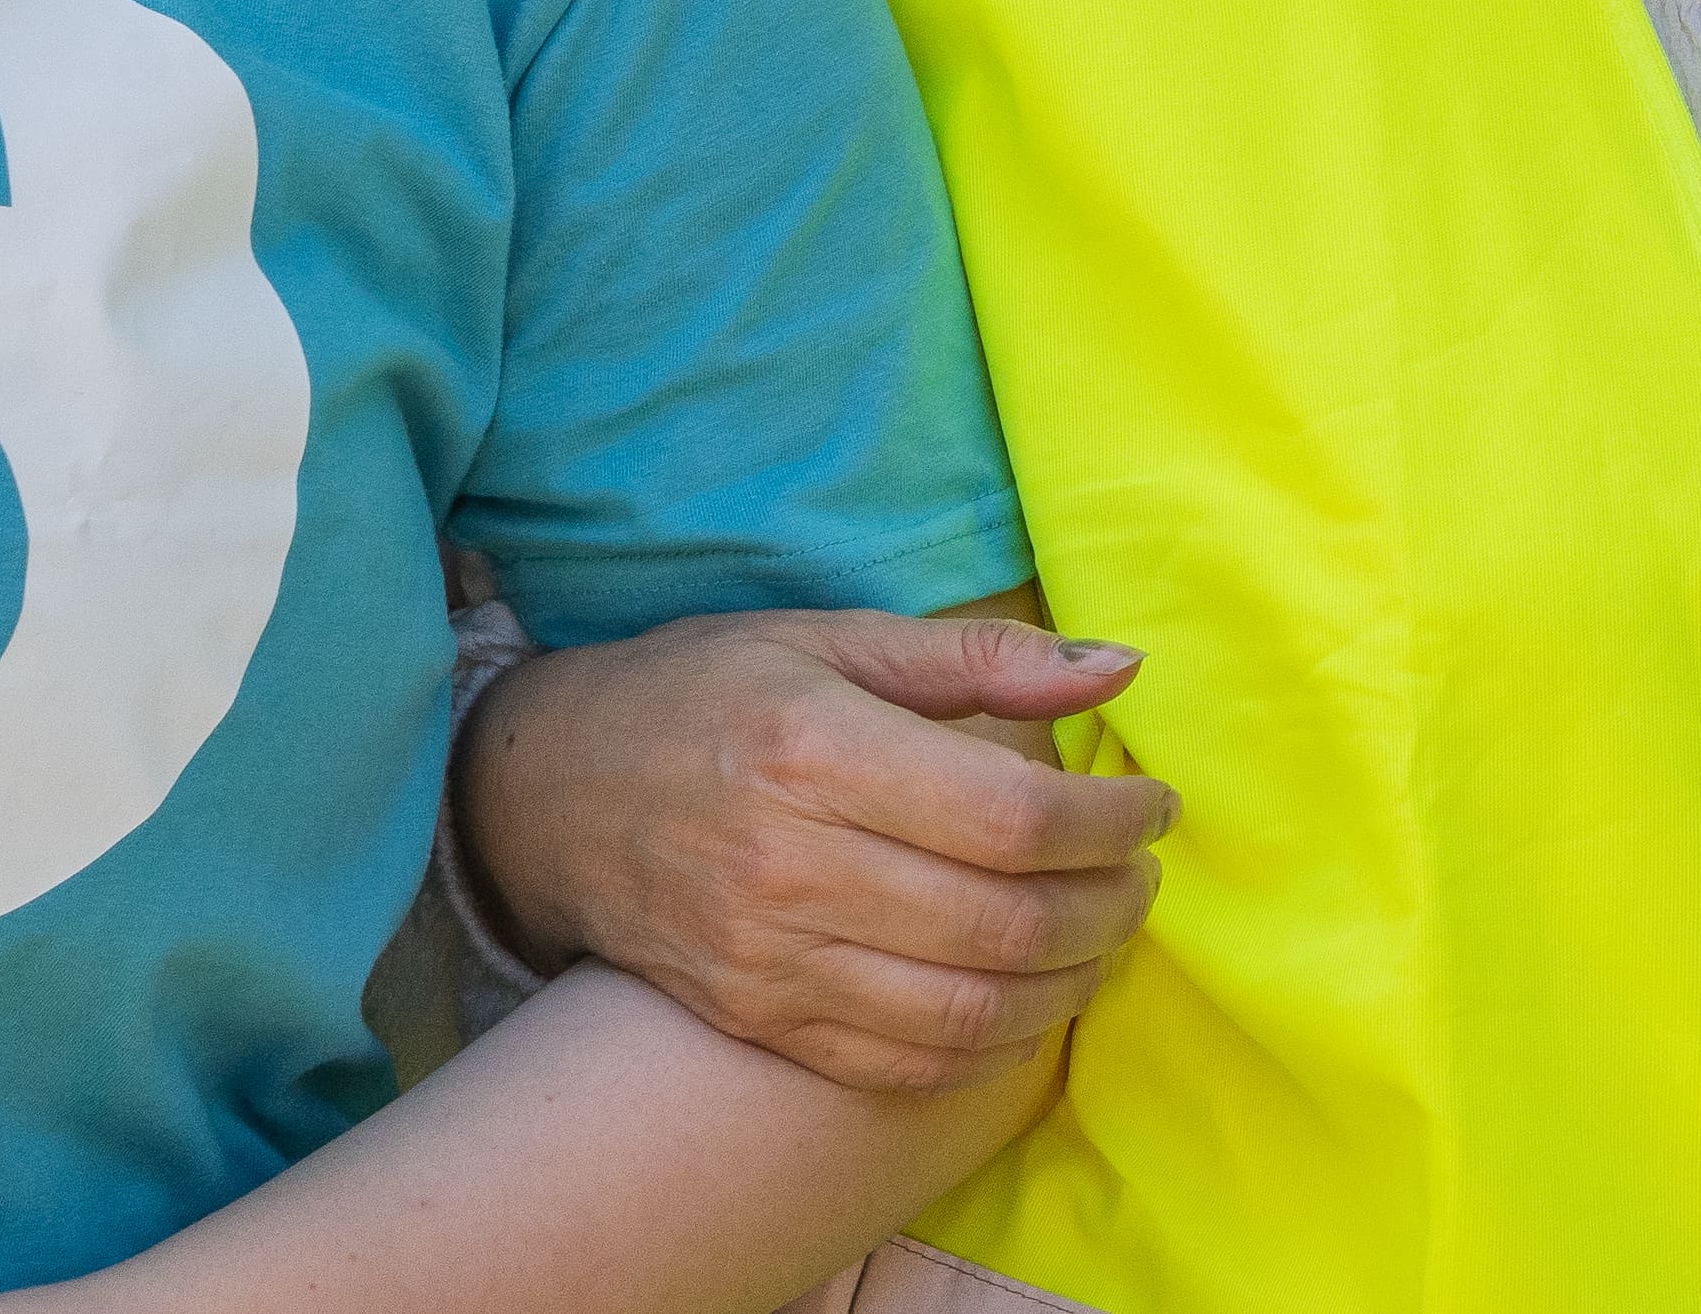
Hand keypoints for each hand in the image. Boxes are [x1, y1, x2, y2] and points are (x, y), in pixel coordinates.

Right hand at [454, 602, 1173, 1091]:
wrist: (547, 794)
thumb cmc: (707, 694)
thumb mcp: (832, 638)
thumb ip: (982, 658)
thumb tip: (1120, 668)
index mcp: (819, 751)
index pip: (1012, 817)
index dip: (1110, 823)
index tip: (1152, 806)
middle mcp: (792, 867)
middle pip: (1002, 922)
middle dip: (1109, 908)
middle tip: (1143, 877)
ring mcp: (769, 960)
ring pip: (964, 1009)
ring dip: (1067, 984)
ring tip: (1103, 938)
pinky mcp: (757, 1021)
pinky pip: (902, 1061)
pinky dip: (988, 1044)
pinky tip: (1026, 997)